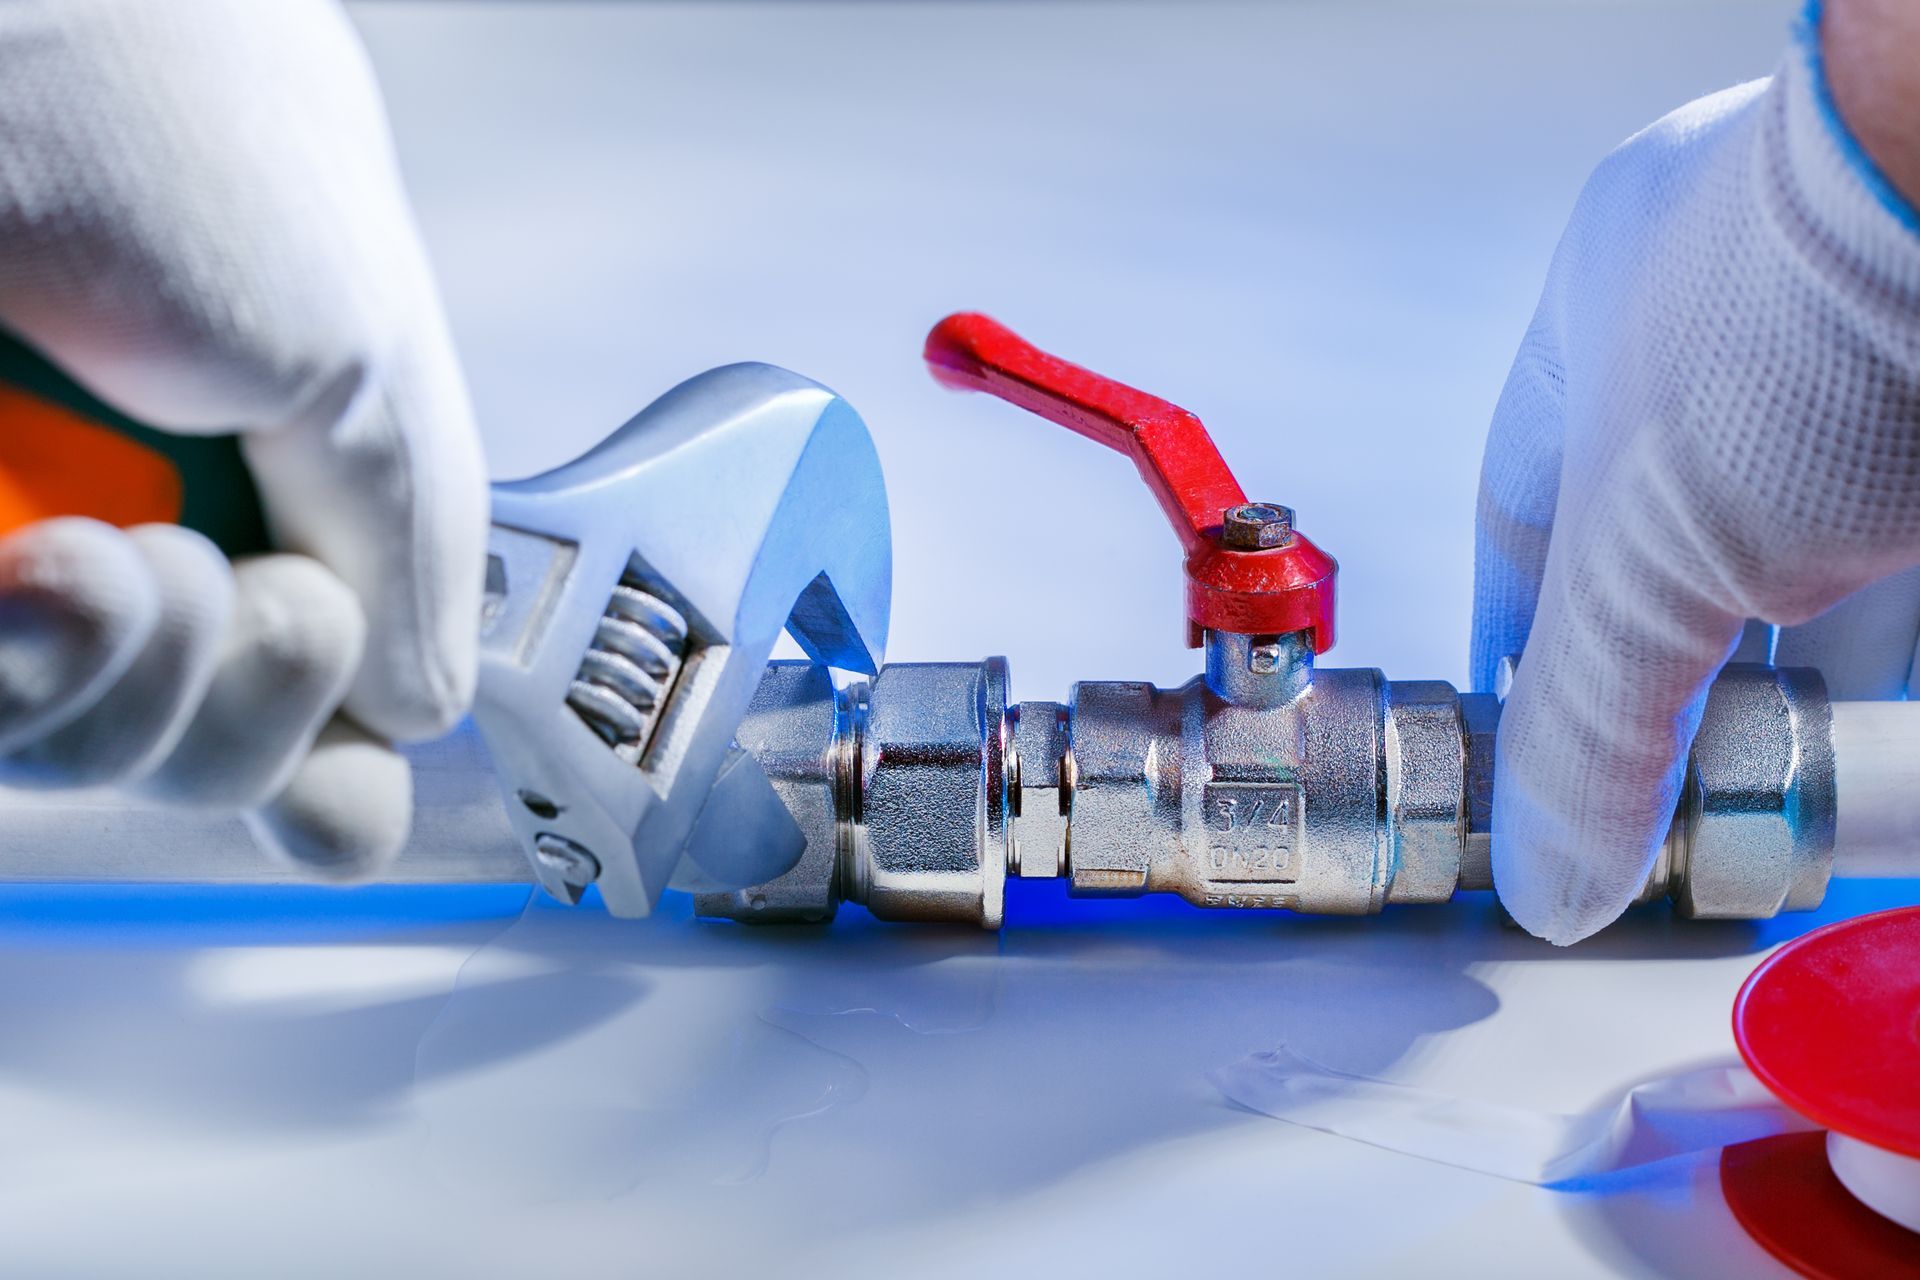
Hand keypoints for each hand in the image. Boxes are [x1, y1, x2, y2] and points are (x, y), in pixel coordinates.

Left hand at [0, 0, 487, 876]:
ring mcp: (14, 552)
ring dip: (115, 695)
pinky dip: (18, 678)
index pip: (318, 700)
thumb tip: (418, 707)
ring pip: (71, 758)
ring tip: (100, 560)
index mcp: (288, 495)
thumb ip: (414, 545)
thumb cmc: (192, 139)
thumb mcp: (370, 357)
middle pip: (201, 766)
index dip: (325, 785)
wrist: (26, 30)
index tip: (329, 807)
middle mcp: (151, 533)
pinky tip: (39, 582)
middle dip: (238, 721)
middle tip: (256, 599)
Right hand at [1471, 4, 1919, 942]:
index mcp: (1605, 316)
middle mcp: (1742, 330)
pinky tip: (1900, 756)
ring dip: (1825, 688)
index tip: (1530, 747)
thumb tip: (1547, 873)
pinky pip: (1915, 563)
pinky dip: (1907, 676)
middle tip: (1686, 799)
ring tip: (1813, 799)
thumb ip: (1587, 721)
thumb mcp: (1643, 552)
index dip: (1522, 642)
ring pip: (1833, 563)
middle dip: (1693, 689)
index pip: (1529, 508)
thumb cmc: (1810, 303)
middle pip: (1692, 555)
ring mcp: (1875, 364)